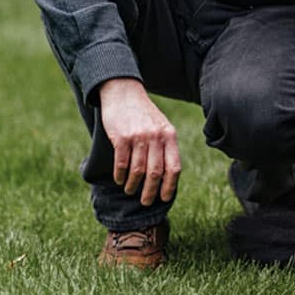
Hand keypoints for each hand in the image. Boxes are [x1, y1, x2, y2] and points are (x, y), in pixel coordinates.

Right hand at [98, 78, 181, 205]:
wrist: (124, 93)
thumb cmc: (144, 114)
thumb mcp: (161, 126)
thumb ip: (165, 146)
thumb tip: (168, 176)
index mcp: (169, 135)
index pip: (174, 167)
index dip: (169, 186)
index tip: (164, 199)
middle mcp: (156, 136)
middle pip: (156, 173)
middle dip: (150, 192)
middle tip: (145, 201)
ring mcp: (139, 136)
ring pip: (138, 171)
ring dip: (133, 185)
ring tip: (130, 190)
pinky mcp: (122, 137)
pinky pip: (121, 164)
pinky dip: (120, 176)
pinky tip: (119, 180)